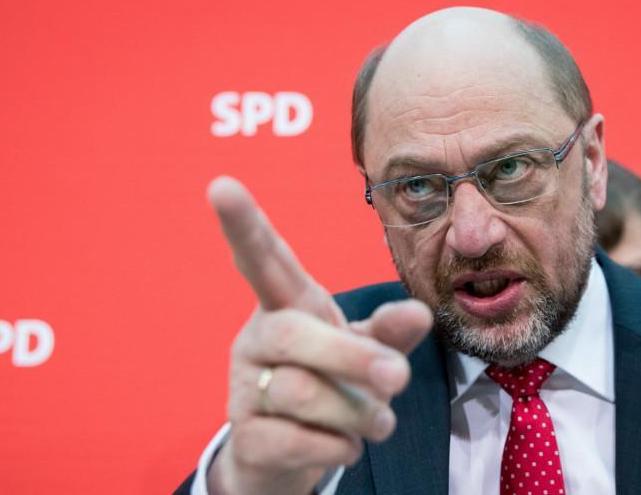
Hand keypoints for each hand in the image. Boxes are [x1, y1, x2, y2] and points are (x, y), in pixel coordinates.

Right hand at [204, 176, 432, 494]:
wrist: (292, 455)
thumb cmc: (334, 385)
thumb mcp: (367, 351)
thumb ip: (390, 331)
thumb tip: (419, 313)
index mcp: (286, 306)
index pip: (263, 261)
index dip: (245, 227)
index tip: (221, 185)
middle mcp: (257, 340)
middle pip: (292, 335)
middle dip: (350, 357)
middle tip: (398, 378)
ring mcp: (244, 388)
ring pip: (303, 394)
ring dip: (357, 414)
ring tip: (377, 423)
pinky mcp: (247, 438)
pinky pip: (298, 441)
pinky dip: (337, 448)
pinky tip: (343, 446)